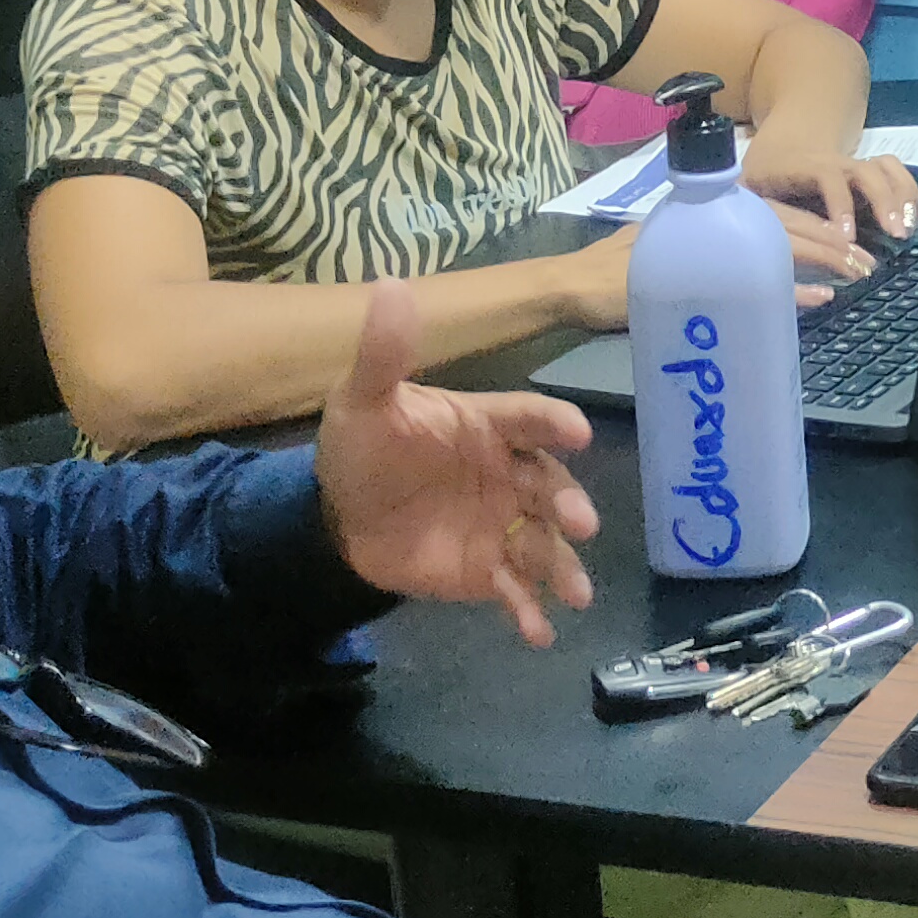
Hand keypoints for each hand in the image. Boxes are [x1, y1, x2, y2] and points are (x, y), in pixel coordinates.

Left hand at [314, 279, 601, 647]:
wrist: (337, 520)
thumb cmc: (362, 450)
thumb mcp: (363, 400)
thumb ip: (384, 354)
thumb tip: (391, 283)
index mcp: (486, 427)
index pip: (529, 420)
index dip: (553, 426)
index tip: (577, 434)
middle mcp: (506, 475)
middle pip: (549, 487)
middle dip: (569, 505)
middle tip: (579, 524)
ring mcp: (501, 525)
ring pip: (543, 544)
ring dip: (564, 568)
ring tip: (577, 594)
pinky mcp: (486, 572)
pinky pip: (515, 591)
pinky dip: (530, 613)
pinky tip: (538, 633)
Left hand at [740, 136, 917, 304]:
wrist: (780, 146)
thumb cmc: (760, 180)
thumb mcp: (746, 194)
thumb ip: (753, 216)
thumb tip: (757, 246)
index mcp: (799, 166)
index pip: (826, 176)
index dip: (840, 203)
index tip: (847, 237)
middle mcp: (832, 161)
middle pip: (864, 171)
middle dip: (882, 202)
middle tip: (894, 236)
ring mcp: (853, 164)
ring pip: (884, 168)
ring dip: (901, 197)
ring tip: (905, 231)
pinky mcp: (867, 171)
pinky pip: (895, 172)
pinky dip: (907, 193)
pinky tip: (909, 221)